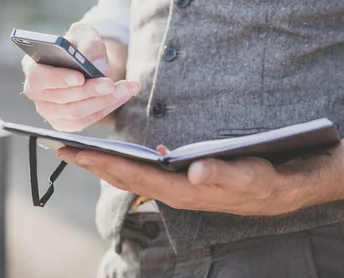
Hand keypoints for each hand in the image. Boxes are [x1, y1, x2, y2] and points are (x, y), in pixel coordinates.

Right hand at [22, 23, 139, 131]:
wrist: (85, 61)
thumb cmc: (79, 45)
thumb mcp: (85, 35)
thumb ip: (91, 45)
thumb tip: (99, 67)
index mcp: (32, 66)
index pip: (39, 77)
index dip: (59, 79)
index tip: (80, 77)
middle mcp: (36, 92)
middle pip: (62, 98)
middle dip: (90, 91)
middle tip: (112, 84)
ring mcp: (48, 110)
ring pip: (76, 112)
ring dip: (103, 101)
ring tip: (126, 88)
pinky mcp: (63, 123)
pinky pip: (86, 120)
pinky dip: (107, 108)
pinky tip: (123, 95)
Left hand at [57, 147, 301, 215]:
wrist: (280, 191)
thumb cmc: (263, 182)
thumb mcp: (247, 177)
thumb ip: (220, 174)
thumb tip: (193, 171)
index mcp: (182, 191)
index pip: (134, 176)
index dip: (103, 163)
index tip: (75, 152)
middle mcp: (176, 192)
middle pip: (126, 178)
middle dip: (94, 165)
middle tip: (63, 151)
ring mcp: (180, 188)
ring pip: (136, 177)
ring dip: (108, 165)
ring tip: (86, 154)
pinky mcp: (187, 182)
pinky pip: (151, 174)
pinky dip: (133, 164)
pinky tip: (132, 155)